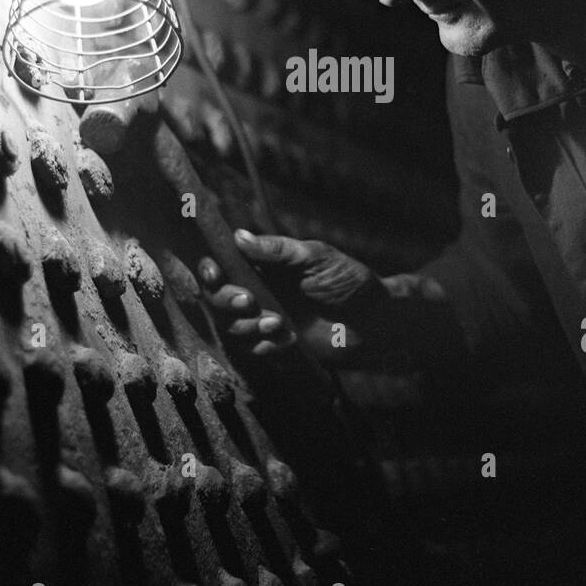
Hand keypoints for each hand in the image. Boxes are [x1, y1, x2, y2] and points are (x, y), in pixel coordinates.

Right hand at [199, 230, 383, 356]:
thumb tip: (239, 236)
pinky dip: (265, 344)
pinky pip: (253, 349)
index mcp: (264, 266)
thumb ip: (278, 250)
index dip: (210, 269)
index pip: (223, 266)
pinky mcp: (275, 346)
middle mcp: (259, 292)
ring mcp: (265, 320)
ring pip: (232, 326)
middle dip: (226, 299)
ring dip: (247, 325)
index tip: (213, 271)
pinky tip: (288, 338)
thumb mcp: (315, 257)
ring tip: (278, 322)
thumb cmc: (348, 281)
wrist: (375, 322)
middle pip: (217, 298)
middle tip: (249, 301)